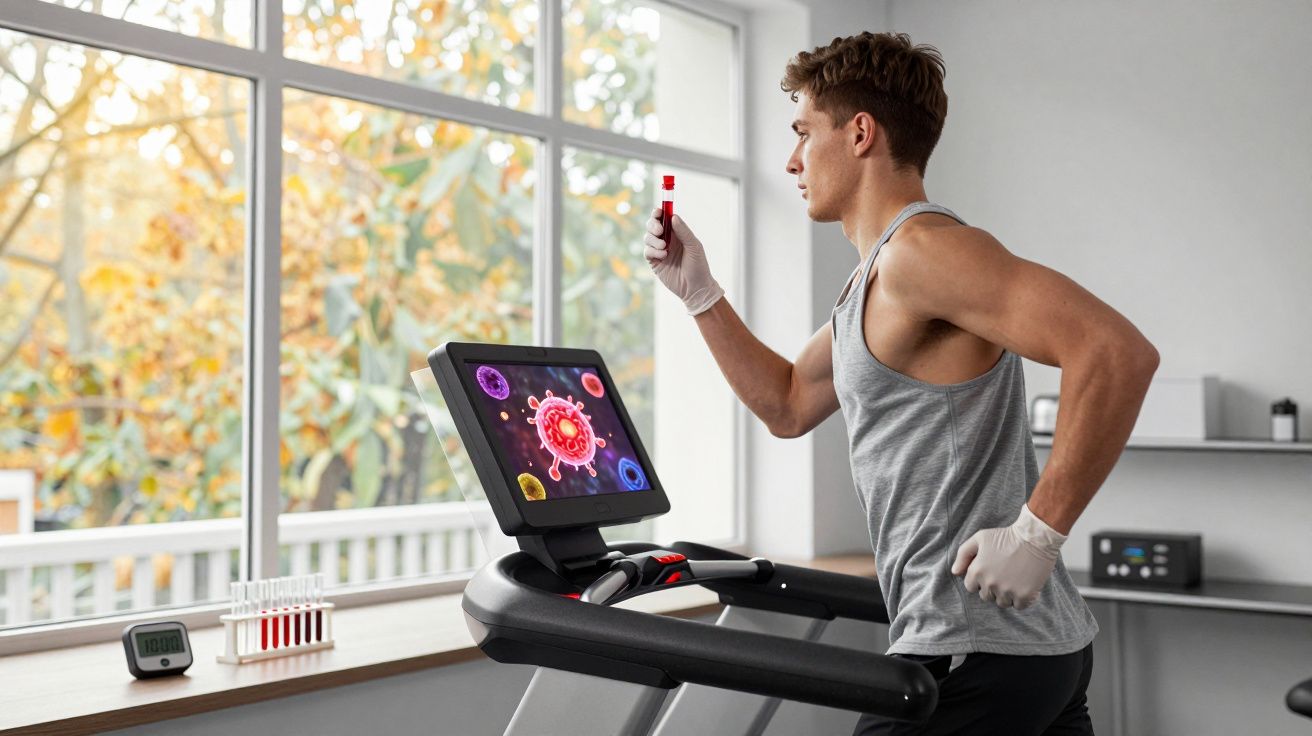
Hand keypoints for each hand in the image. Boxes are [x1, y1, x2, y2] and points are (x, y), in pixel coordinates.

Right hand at [643, 208, 723, 315]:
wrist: (695, 288)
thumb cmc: (699, 266)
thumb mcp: (694, 246)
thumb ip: (684, 231)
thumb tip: (673, 217)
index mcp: (677, 233)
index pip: (664, 218)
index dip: (658, 213)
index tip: (658, 212)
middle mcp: (666, 240)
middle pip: (652, 225)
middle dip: (652, 225)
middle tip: (660, 231)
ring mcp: (659, 251)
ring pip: (647, 238)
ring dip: (654, 240)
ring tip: (665, 248)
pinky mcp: (654, 262)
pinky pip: (647, 251)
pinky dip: (653, 251)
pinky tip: (663, 256)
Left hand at [950, 504, 1066, 609]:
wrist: (1035, 538)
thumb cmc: (1006, 536)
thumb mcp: (979, 538)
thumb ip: (963, 554)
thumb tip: (955, 572)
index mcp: (977, 571)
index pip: (971, 586)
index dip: (979, 580)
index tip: (990, 571)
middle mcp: (990, 584)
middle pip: (986, 596)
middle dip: (992, 588)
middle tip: (1004, 573)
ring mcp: (1007, 591)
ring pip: (1002, 603)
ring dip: (1007, 594)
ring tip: (1014, 578)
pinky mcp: (1025, 595)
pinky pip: (1019, 606)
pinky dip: (1022, 599)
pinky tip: (1025, 585)